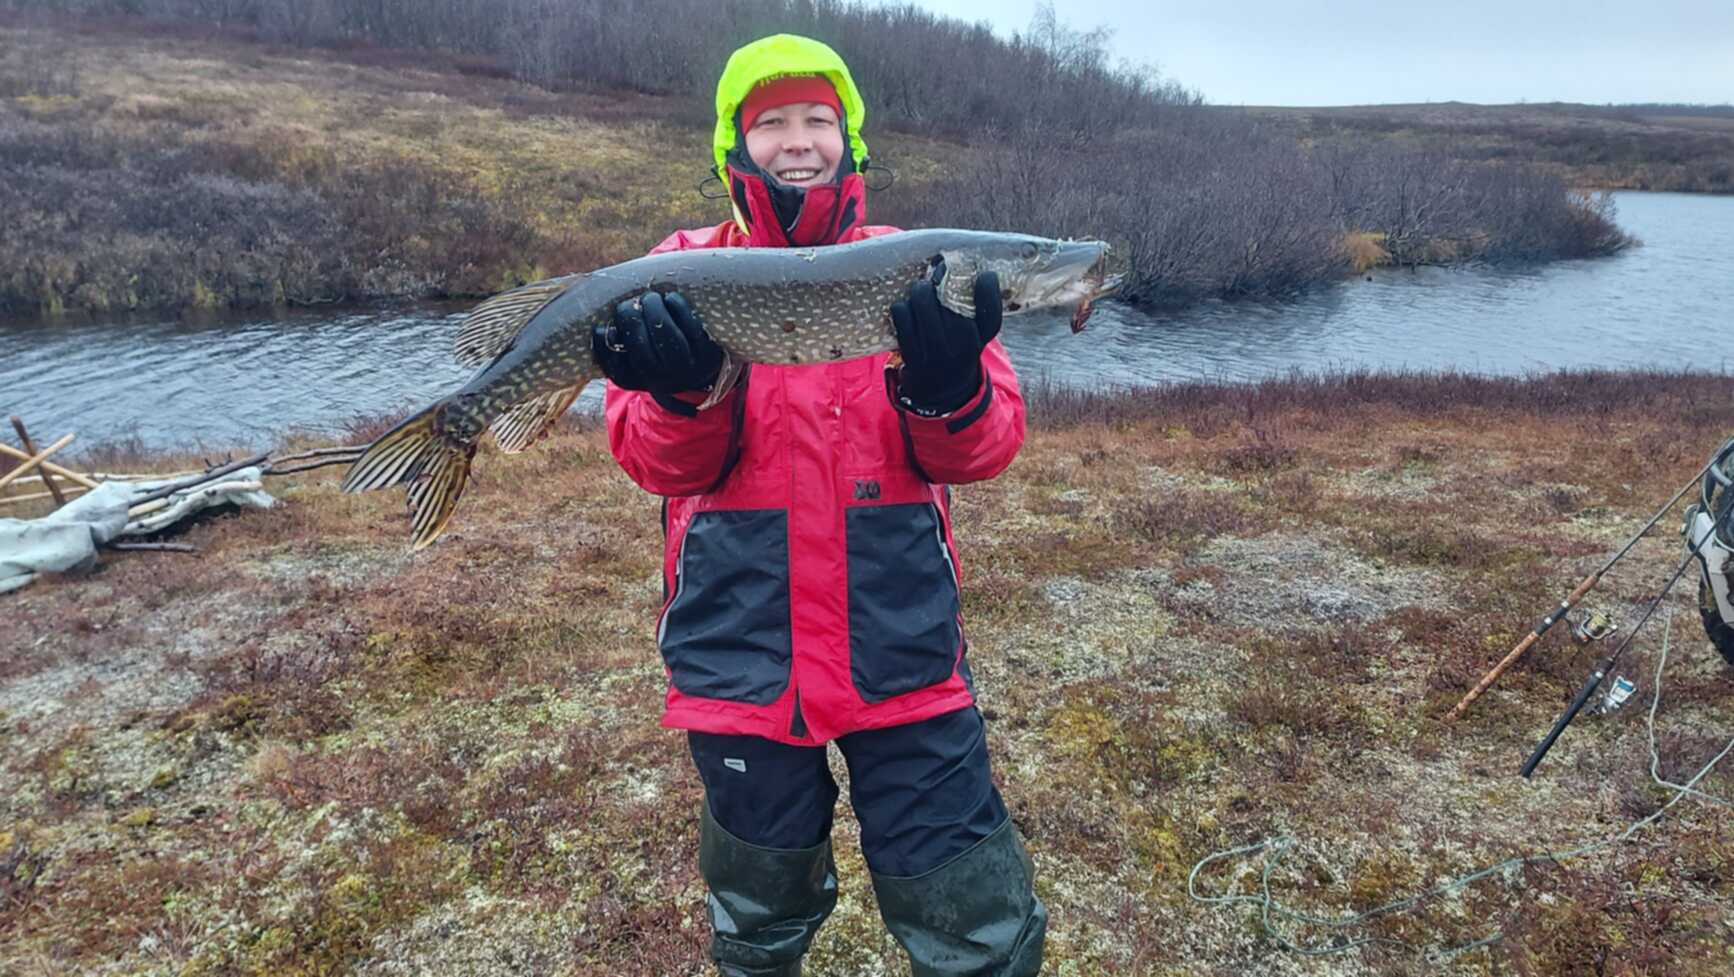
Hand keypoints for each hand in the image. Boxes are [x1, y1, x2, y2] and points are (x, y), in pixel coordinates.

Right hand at [592, 291, 723, 394]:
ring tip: (648, 298)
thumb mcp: (632, 358)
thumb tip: (601, 328)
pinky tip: (669, 298)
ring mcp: (687, 367)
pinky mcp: (707, 351)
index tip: (602, 327)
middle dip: (631, 319)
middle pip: (642, 352)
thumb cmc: (655, 355)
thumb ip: (614, 344)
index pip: (616, 370)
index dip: (605, 348)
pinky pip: (690, 325)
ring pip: (666, 336)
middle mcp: (662, 380)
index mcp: (638, 381)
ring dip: (653, 309)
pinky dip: (677, 306)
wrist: (699, 369)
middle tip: (628, 304)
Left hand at [890, 270, 1001, 415]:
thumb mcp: (977, 335)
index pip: (991, 313)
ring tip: (921, 290)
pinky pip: (902, 316)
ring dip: (919, 290)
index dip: (988, 290)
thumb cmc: (959, 349)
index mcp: (981, 338)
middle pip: (949, 300)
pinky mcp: (913, 353)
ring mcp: (936, 350)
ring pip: (923, 303)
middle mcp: (962, 346)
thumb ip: (979, 309)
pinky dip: (901, 307)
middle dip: (939, 279)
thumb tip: (971, 271)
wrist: (943, 391)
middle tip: (935, 275)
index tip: (984, 275)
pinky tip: (906, 308)